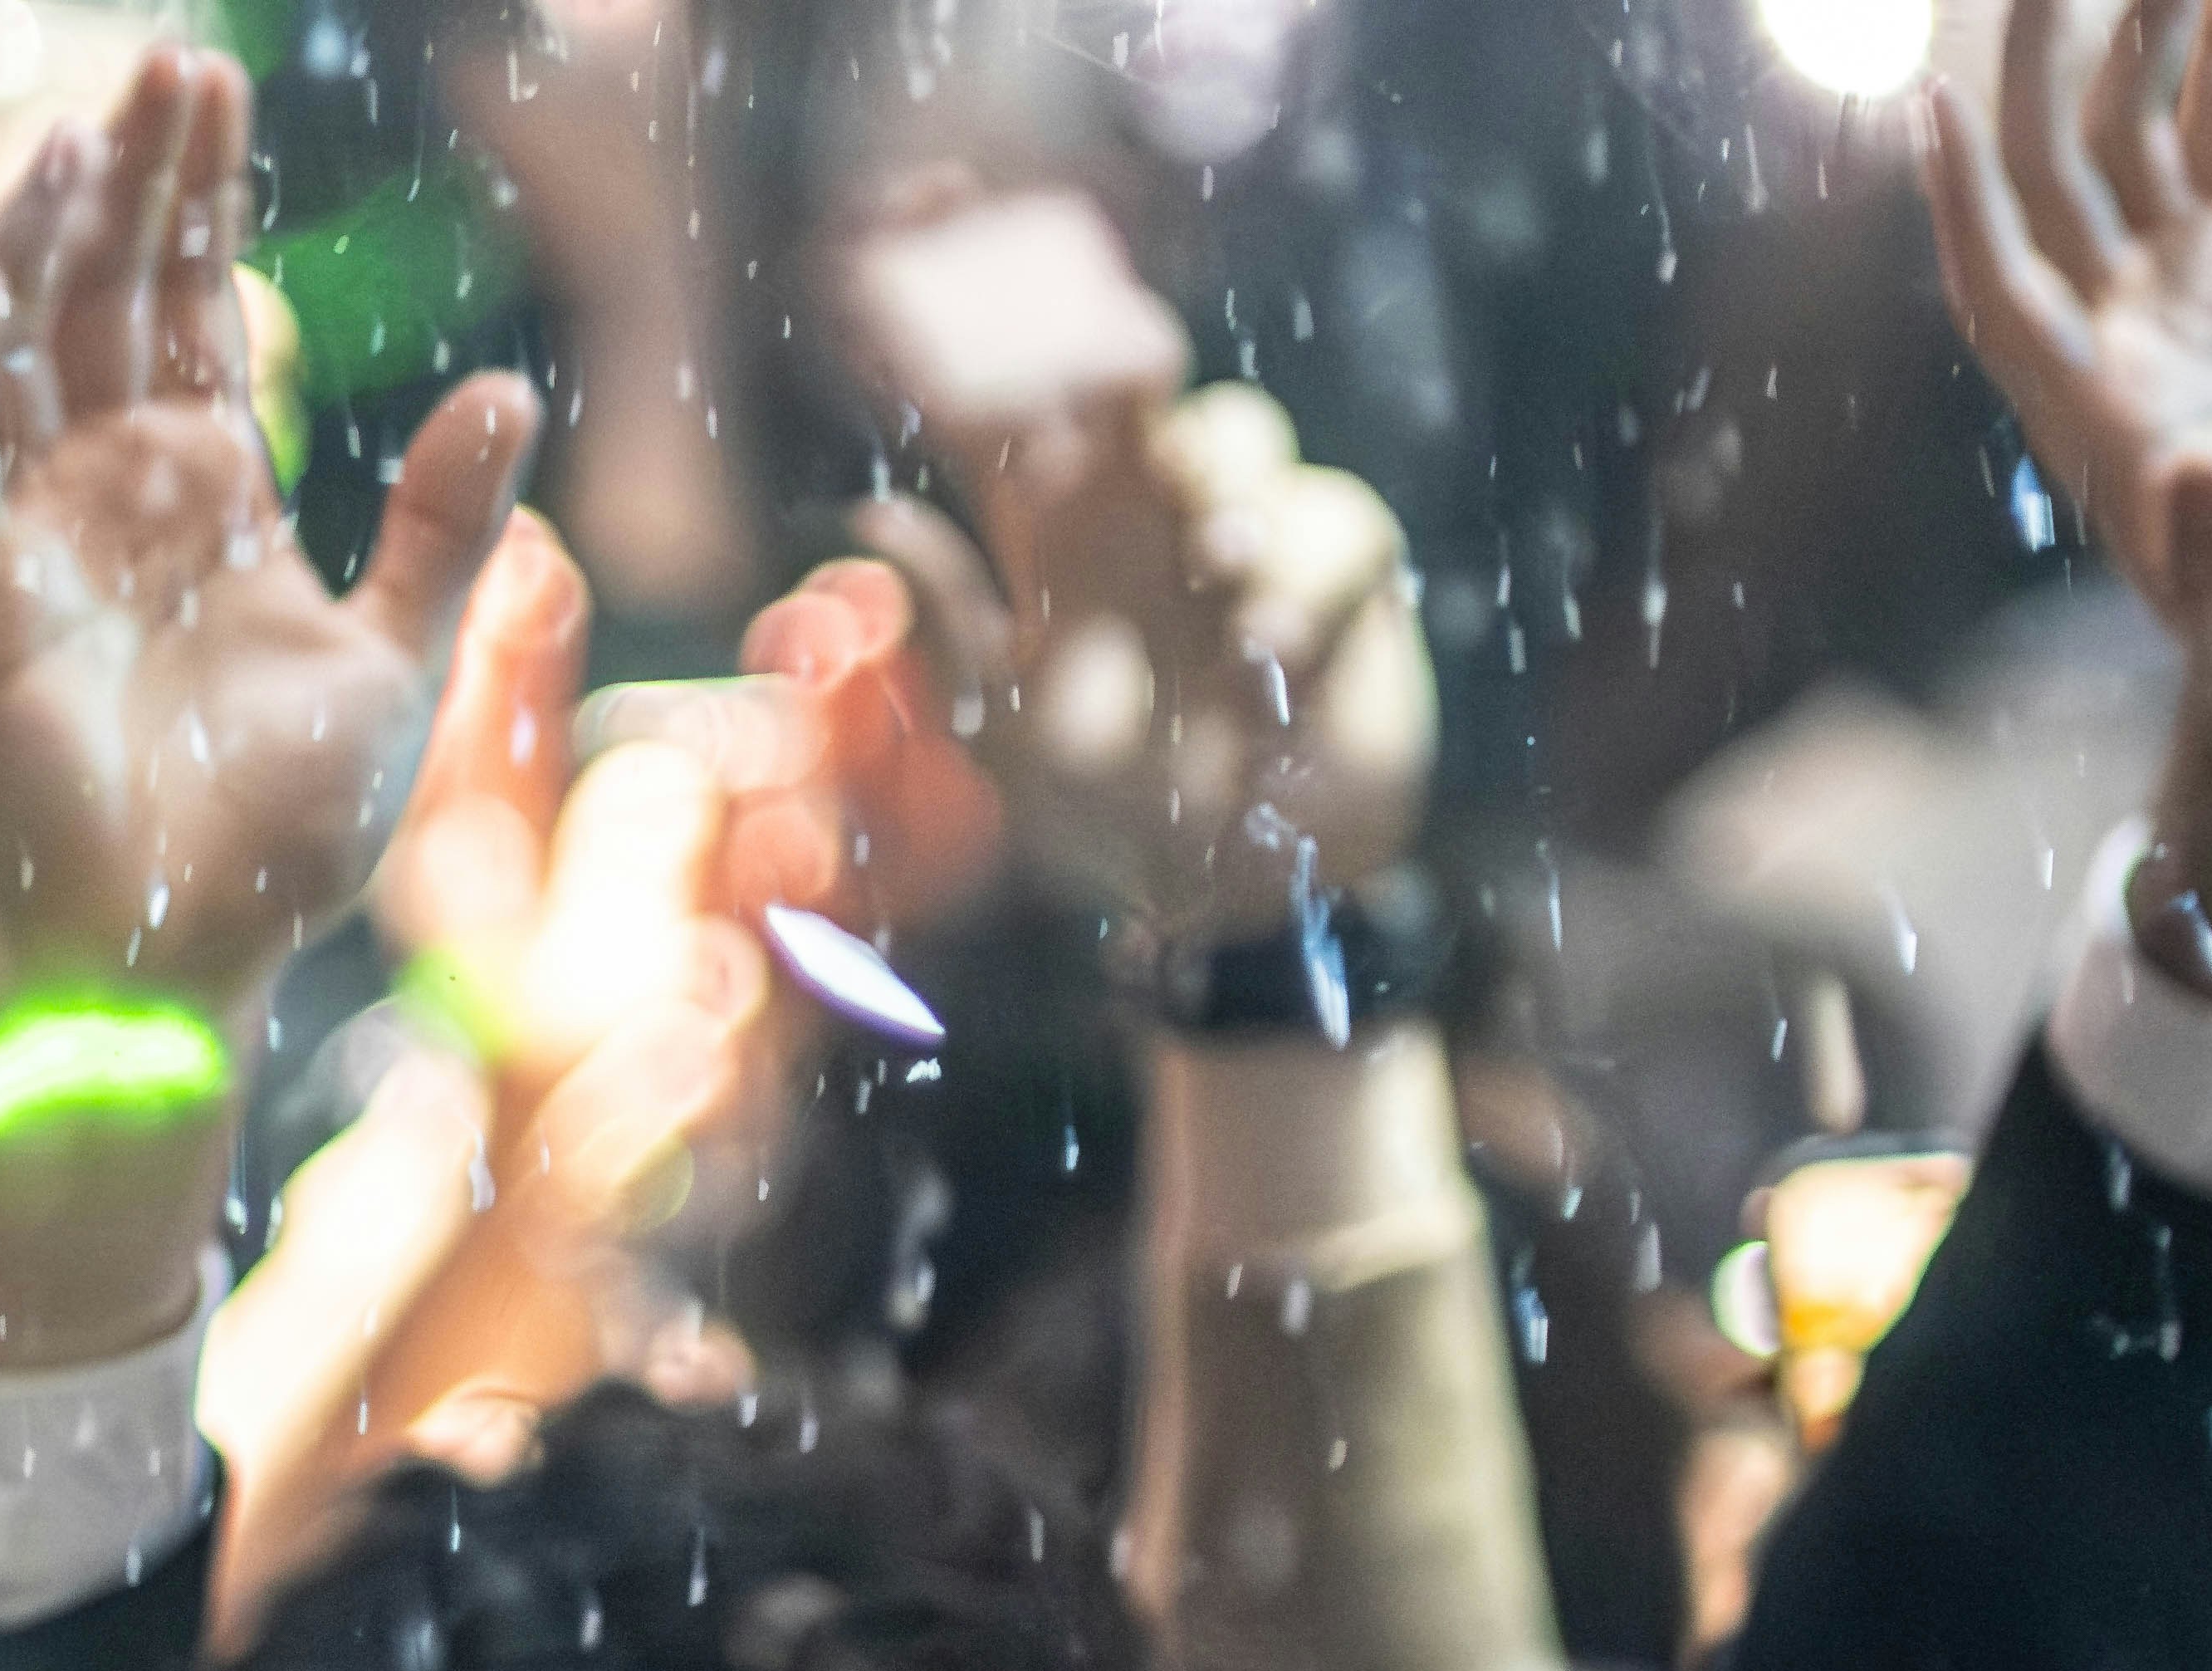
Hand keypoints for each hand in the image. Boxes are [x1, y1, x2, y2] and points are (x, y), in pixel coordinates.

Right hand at [0, 46, 539, 1009]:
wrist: (182, 962)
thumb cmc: (273, 842)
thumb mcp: (396, 661)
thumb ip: (442, 527)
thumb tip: (512, 382)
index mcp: (206, 497)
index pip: (192, 306)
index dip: (199, 197)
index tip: (209, 85)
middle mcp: (112, 497)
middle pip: (108, 297)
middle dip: (129, 179)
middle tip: (160, 61)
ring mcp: (38, 543)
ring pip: (22, 354)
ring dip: (40, 243)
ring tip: (77, 136)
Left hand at [851, 190, 1426, 940]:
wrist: (1233, 896)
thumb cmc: (1112, 826)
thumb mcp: (1011, 737)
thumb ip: (956, 624)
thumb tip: (870, 512)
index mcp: (1055, 549)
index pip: (1007, 418)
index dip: (977, 338)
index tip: (939, 232)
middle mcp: (1148, 522)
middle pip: (1135, 385)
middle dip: (1123, 349)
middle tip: (1126, 363)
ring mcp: (1248, 538)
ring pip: (1241, 433)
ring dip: (1228, 486)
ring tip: (1220, 568)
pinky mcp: (1341, 573)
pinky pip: (1339, 520)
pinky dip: (1308, 580)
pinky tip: (1270, 657)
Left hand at [1929, 0, 2211, 1020]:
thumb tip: (2192, 482)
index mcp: (2090, 407)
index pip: (1998, 284)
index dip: (1960, 206)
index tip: (1925, 112)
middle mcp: (2111, 330)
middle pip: (2045, 181)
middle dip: (2033, 80)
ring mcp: (2172, 289)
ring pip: (2125, 138)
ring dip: (2129, 43)